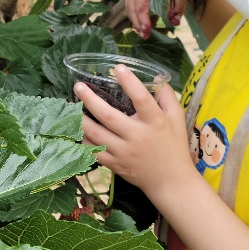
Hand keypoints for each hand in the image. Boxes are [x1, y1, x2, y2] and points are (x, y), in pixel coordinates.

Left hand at [75, 64, 198, 202]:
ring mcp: (124, 152)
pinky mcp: (115, 164)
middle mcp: (137, 137)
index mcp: (155, 123)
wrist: (170, 181)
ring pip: (96, 135)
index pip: (141, 99)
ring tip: (71, 106)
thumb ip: (168, 97)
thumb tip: (156, 78)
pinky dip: (82, 141)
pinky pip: (94, 152)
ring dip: (80, 120)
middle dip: (91, 100)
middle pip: (109, 116)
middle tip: (78, 86)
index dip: (130, 82)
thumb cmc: (174, 146)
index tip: (118, 68)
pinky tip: (75, 129)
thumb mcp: (177, 119)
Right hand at [124, 0, 186, 39]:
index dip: (141, 18)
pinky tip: (143, 20)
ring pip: (128, 1)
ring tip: (144, 30)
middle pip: (130, 2)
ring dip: (134, 17)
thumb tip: (174, 21)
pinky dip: (135, 11)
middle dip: (136, 21)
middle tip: (145, 36)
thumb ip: (178, 3)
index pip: (139, 1)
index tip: (147, 32)